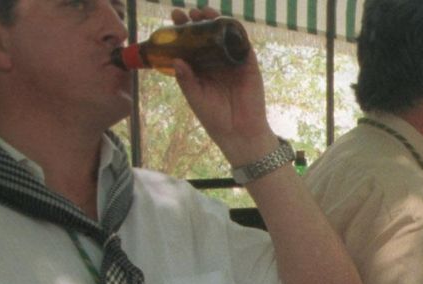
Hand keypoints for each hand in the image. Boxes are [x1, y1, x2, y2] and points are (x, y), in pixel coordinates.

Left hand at [167, 10, 276, 167]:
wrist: (239, 132)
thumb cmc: (214, 118)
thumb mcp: (195, 97)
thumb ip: (186, 80)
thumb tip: (175, 60)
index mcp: (200, 68)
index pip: (190, 43)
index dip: (182, 30)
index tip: (174, 17)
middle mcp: (215, 62)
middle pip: (206, 35)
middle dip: (197, 21)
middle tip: (187, 13)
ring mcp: (232, 62)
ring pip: (224, 36)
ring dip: (216, 21)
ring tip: (205, 12)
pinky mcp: (248, 65)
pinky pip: (243, 44)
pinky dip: (236, 32)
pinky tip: (227, 22)